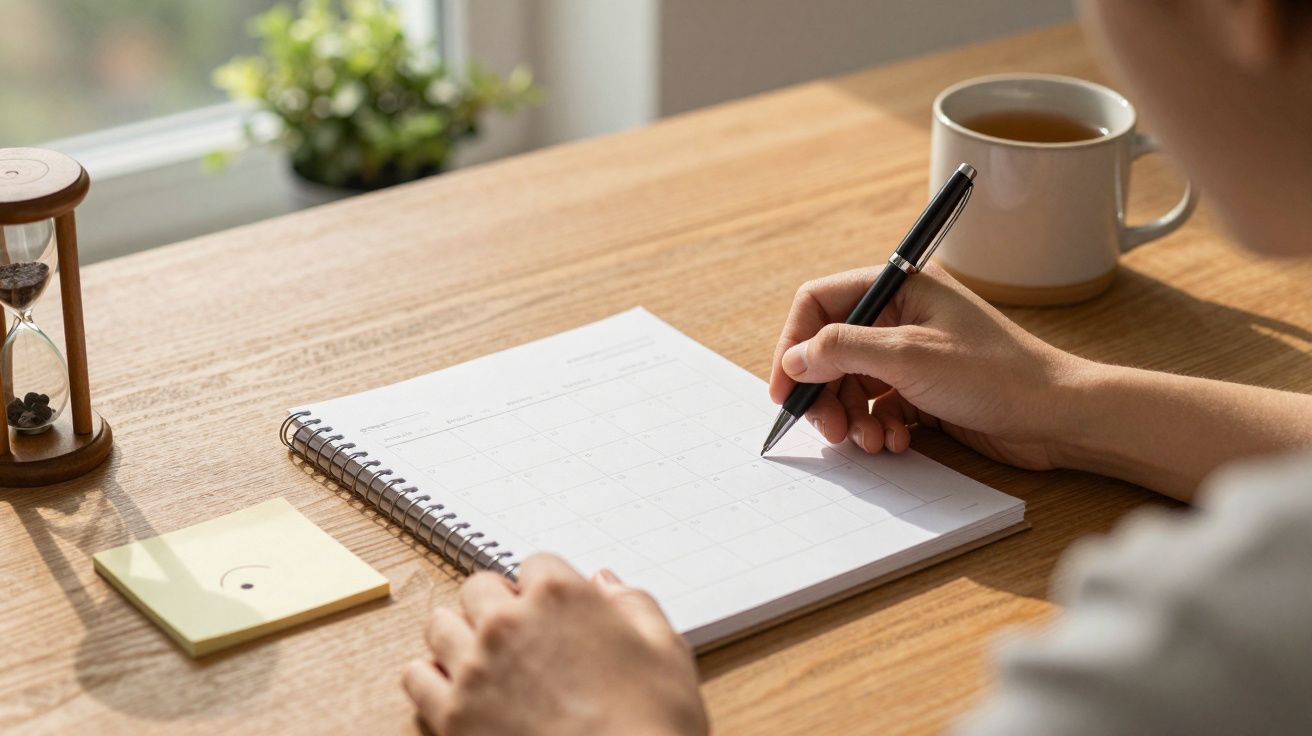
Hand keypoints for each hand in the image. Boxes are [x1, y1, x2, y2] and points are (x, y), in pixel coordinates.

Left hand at [402, 554, 708, 735]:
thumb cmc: (652, 725)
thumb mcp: (667, 652)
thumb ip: (634, 605)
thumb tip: (607, 583)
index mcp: (561, 596)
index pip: (535, 564)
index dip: (547, 589)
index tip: (554, 612)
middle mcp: (509, 623)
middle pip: (478, 588)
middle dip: (497, 606)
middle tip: (520, 637)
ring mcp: (474, 669)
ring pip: (440, 625)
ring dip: (461, 637)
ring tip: (486, 663)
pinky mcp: (451, 716)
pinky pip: (415, 678)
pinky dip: (433, 680)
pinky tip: (460, 693)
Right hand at [768, 263, 1089, 469]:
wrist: (1057, 417)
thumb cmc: (995, 374)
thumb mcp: (909, 356)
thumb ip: (842, 350)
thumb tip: (795, 358)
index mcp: (900, 288)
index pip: (820, 304)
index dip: (794, 344)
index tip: (786, 389)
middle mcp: (902, 316)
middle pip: (830, 350)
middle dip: (824, 393)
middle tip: (828, 429)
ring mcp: (911, 355)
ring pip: (851, 385)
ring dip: (851, 418)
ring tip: (870, 441)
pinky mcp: (922, 391)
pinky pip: (877, 408)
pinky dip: (877, 428)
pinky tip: (896, 443)